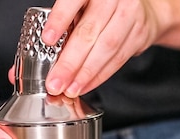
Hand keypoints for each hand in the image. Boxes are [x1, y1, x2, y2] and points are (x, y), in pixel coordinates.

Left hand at [42, 0, 160, 97]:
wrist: (141, 7)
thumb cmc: (101, 7)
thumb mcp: (80, 7)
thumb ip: (63, 25)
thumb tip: (38, 58)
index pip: (73, 0)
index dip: (60, 19)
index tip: (47, 40)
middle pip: (89, 32)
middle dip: (70, 62)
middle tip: (56, 81)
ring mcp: (129, 14)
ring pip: (106, 48)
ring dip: (85, 73)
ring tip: (70, 88)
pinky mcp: (139, 33)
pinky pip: (118, 58)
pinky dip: (99, 76)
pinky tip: (85, 85)